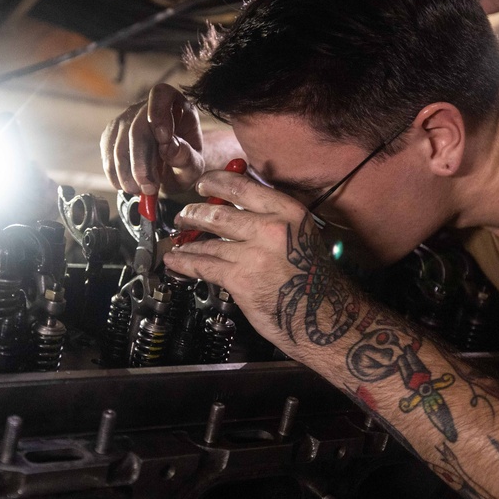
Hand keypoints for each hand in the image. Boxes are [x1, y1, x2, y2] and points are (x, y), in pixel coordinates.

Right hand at [101, 83, 203, 194]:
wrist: (169, 169)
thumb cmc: (184, 162)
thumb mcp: (194, 164)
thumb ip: (187, 156)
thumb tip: (169, 148)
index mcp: (173, 104)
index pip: (160, 95)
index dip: (158, 113)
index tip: (164, 139)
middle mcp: (145, 107)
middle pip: (136, 128)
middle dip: (141, 162)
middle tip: (150, 187)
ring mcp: (125, 120)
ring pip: (119, 144)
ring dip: (128, 173)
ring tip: (141, 191)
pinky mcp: (111, 136)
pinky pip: (108, 155)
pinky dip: (116, 175)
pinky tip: (127, 186)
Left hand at [163, 169, 348, 361]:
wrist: (326, 316)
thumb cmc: (314, 278)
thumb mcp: (301, 235)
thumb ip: (273, 220)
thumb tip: (240, 210)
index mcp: (287, 211)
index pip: (242, 186)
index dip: (215, 182)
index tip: (202, 183)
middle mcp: (269, 227)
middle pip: (218, 212)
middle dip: (194, 213)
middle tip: (183, 214)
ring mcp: (252, 253)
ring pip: (208, 241)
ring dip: (187, 240)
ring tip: (176, 239)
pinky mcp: (240, 279)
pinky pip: (203, 266)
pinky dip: (184, 262)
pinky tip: (173, 260)